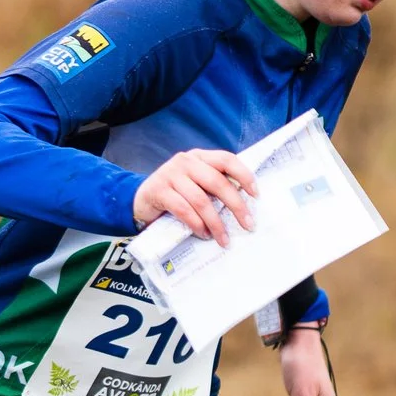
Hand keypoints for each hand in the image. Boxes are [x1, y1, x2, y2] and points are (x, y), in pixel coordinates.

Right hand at [133, 148, 257, 246]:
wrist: (140, 200)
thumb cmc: (175, 194)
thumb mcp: (195, 183)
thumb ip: (213, 185)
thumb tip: (244, 205)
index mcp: (199, 157)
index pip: (227, 159)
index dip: (244, 175)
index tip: (256, 195)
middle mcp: (186, 161)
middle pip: (217, 182)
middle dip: (236, 205)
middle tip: (248, 224)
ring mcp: (170, 174)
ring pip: (201, 199)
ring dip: (216, 223)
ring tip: (223, 239)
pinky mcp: (159, 190)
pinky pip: (183, 209)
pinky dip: (196, 224)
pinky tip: (204, 234)